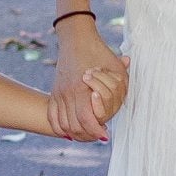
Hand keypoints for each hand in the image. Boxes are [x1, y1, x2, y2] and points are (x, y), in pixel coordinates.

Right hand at [48, 16, 123, 141]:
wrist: (76, 39)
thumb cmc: (99, 53)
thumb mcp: (116, 68)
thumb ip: (121, 87)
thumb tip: (123, 104)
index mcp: (82, 89)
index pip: (87, 121)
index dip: (96, 132)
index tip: (105, 135)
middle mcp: (67, 94)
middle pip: (74, 127)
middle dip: (87, 136)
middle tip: (98, 136)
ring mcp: (58, 94)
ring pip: (62, 125)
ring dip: (75, 133)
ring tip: (87, 134)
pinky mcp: (54, 93)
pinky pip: (53, 117)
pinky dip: (60, 128)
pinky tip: (71, 131)